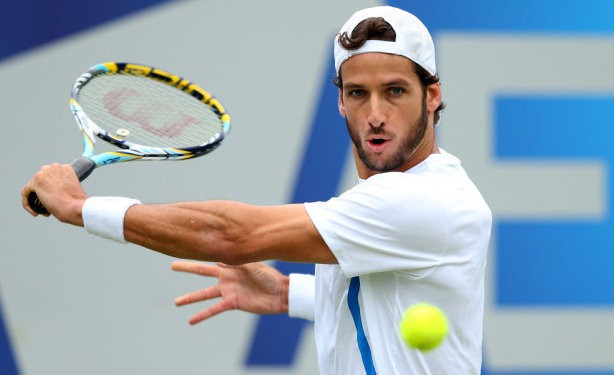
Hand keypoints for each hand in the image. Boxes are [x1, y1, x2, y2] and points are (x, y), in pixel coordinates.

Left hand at [21, 163, 86, 224]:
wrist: (75, 207)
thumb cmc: (77, 203)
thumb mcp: (72, 189)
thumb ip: (63, 185)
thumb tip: (55, 192)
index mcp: (65, 167)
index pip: (52, 176)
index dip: (52, 188)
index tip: (56, 198)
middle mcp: (54, 167)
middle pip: (41, 179)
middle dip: (43, 192)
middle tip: (50, 204)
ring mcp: (44, 173)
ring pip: (32, 186)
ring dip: (36, 198)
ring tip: (44, 210)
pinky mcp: (36, 182)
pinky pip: (25, 193)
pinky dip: (27, 204)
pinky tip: (34, 212)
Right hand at [172, 261, 288, 324]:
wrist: (280, 293)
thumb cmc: (269, 275)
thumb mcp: (252, 264)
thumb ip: (236, 260)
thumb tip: (219, 255)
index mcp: (230, 265)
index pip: (211, 256)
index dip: (200, 251)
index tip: (187, 244)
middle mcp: (226, 277)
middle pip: (202, 272)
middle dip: (187, 268)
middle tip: (172, 265)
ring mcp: (228, 290)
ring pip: (204, 294)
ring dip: (190, 298)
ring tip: (176, 302)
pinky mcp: (232, 303)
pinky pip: (214, 309)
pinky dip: (202, 315)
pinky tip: (190, 320)